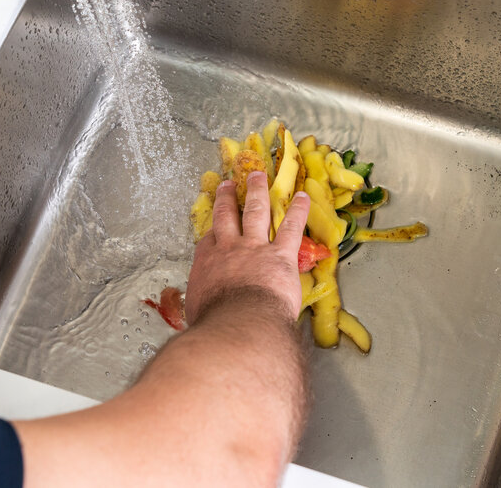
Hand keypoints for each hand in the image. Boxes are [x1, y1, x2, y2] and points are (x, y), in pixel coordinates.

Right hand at [185, 172, 309, 323]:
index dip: (213, 230)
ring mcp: (255, 248)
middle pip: (226, 216)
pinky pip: (291, 227)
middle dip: (228, 198)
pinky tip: (302, 197)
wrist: (239, 324)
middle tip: (228, 185)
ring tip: (258, 177)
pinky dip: (298, 211)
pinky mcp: (281, 255)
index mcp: (207, 265)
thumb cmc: (216, 324)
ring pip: (256, 211)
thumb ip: (203, 303)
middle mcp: (229, 249)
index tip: (215, 223)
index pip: (209, 241)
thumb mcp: (198, 311)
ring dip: (258, 191)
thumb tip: (205, 312)